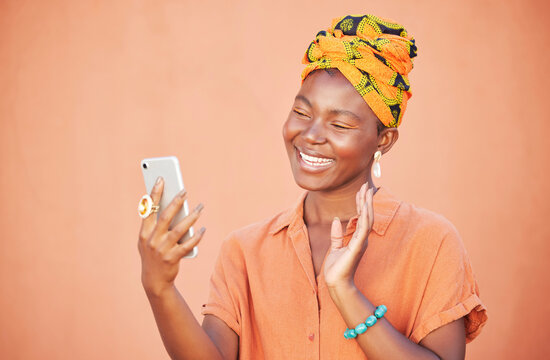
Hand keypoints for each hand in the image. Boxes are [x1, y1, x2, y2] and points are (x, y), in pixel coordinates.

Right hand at [137, 177, 205, 295]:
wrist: (154, 281)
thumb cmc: (153, 254)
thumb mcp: (149, 239)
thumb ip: (157, 225)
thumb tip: (173, 205)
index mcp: (144, 232)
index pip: (149, 209)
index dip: (155, 193)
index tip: (161, 179)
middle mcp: (151, 239)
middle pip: (165, 216)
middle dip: (176, 202)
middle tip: (185, 190)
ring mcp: (161, 249)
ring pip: (179, 229)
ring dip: (192, 217)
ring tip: (201, 207)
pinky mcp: (172, 258)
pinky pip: (187, 245)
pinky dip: (196, 237)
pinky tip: (203, 230)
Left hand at [323, 182, 373, 287]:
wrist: (336, 282)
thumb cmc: (336, 268)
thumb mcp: (335, 247)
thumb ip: (336, 234)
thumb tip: (336, 219)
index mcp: (357, 238)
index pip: (361, 217)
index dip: (361, 203)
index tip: (361, 190)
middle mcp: (362, 239)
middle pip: (367, 215)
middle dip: (366, 200)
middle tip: (366, 185)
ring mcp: (361, 242)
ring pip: (368, 219)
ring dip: (367, 204)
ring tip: (367, 191)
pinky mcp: (358, 247)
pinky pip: (364, 229)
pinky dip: (365, 217)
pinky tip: (364, 207)